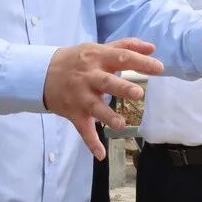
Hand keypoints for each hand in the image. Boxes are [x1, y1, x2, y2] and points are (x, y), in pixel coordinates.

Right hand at [44, 38, 163, 159]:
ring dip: (107, 116)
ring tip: (121, 124)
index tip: (159, 68)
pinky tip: (101, 155)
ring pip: (95, 107)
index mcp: (98, 58)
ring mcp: (81, 96)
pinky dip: (91, 142)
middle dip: (122, 88)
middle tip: (138, 94)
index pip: (122, 57)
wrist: (42, 73)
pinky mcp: (74, 112)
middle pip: (107, 82)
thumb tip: (152, 48)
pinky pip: (83, 129)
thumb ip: (126, 46)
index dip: (140, 62)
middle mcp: (89, 77)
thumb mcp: (98, 48)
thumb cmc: (78, 60)